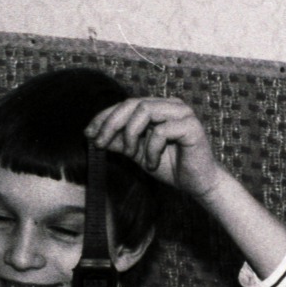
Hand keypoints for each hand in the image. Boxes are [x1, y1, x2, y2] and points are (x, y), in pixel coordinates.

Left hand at [86, 97, 224, 199]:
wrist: (197, 183)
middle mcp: (170, 104)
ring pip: (145, 111)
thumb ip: (119, 142)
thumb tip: (94, 135)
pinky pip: (161, 130)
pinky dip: (152, 149)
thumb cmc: (171, 166)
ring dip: (132, 134)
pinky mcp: (191, 126)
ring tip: (133, 155)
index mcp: (158, 107)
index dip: (104, 117)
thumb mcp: (138, 153)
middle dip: (111, 123)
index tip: (88, 133)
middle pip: (133, 103)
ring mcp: (182, 113)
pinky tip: (153, 164)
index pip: (126, 104)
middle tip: (99, 143)